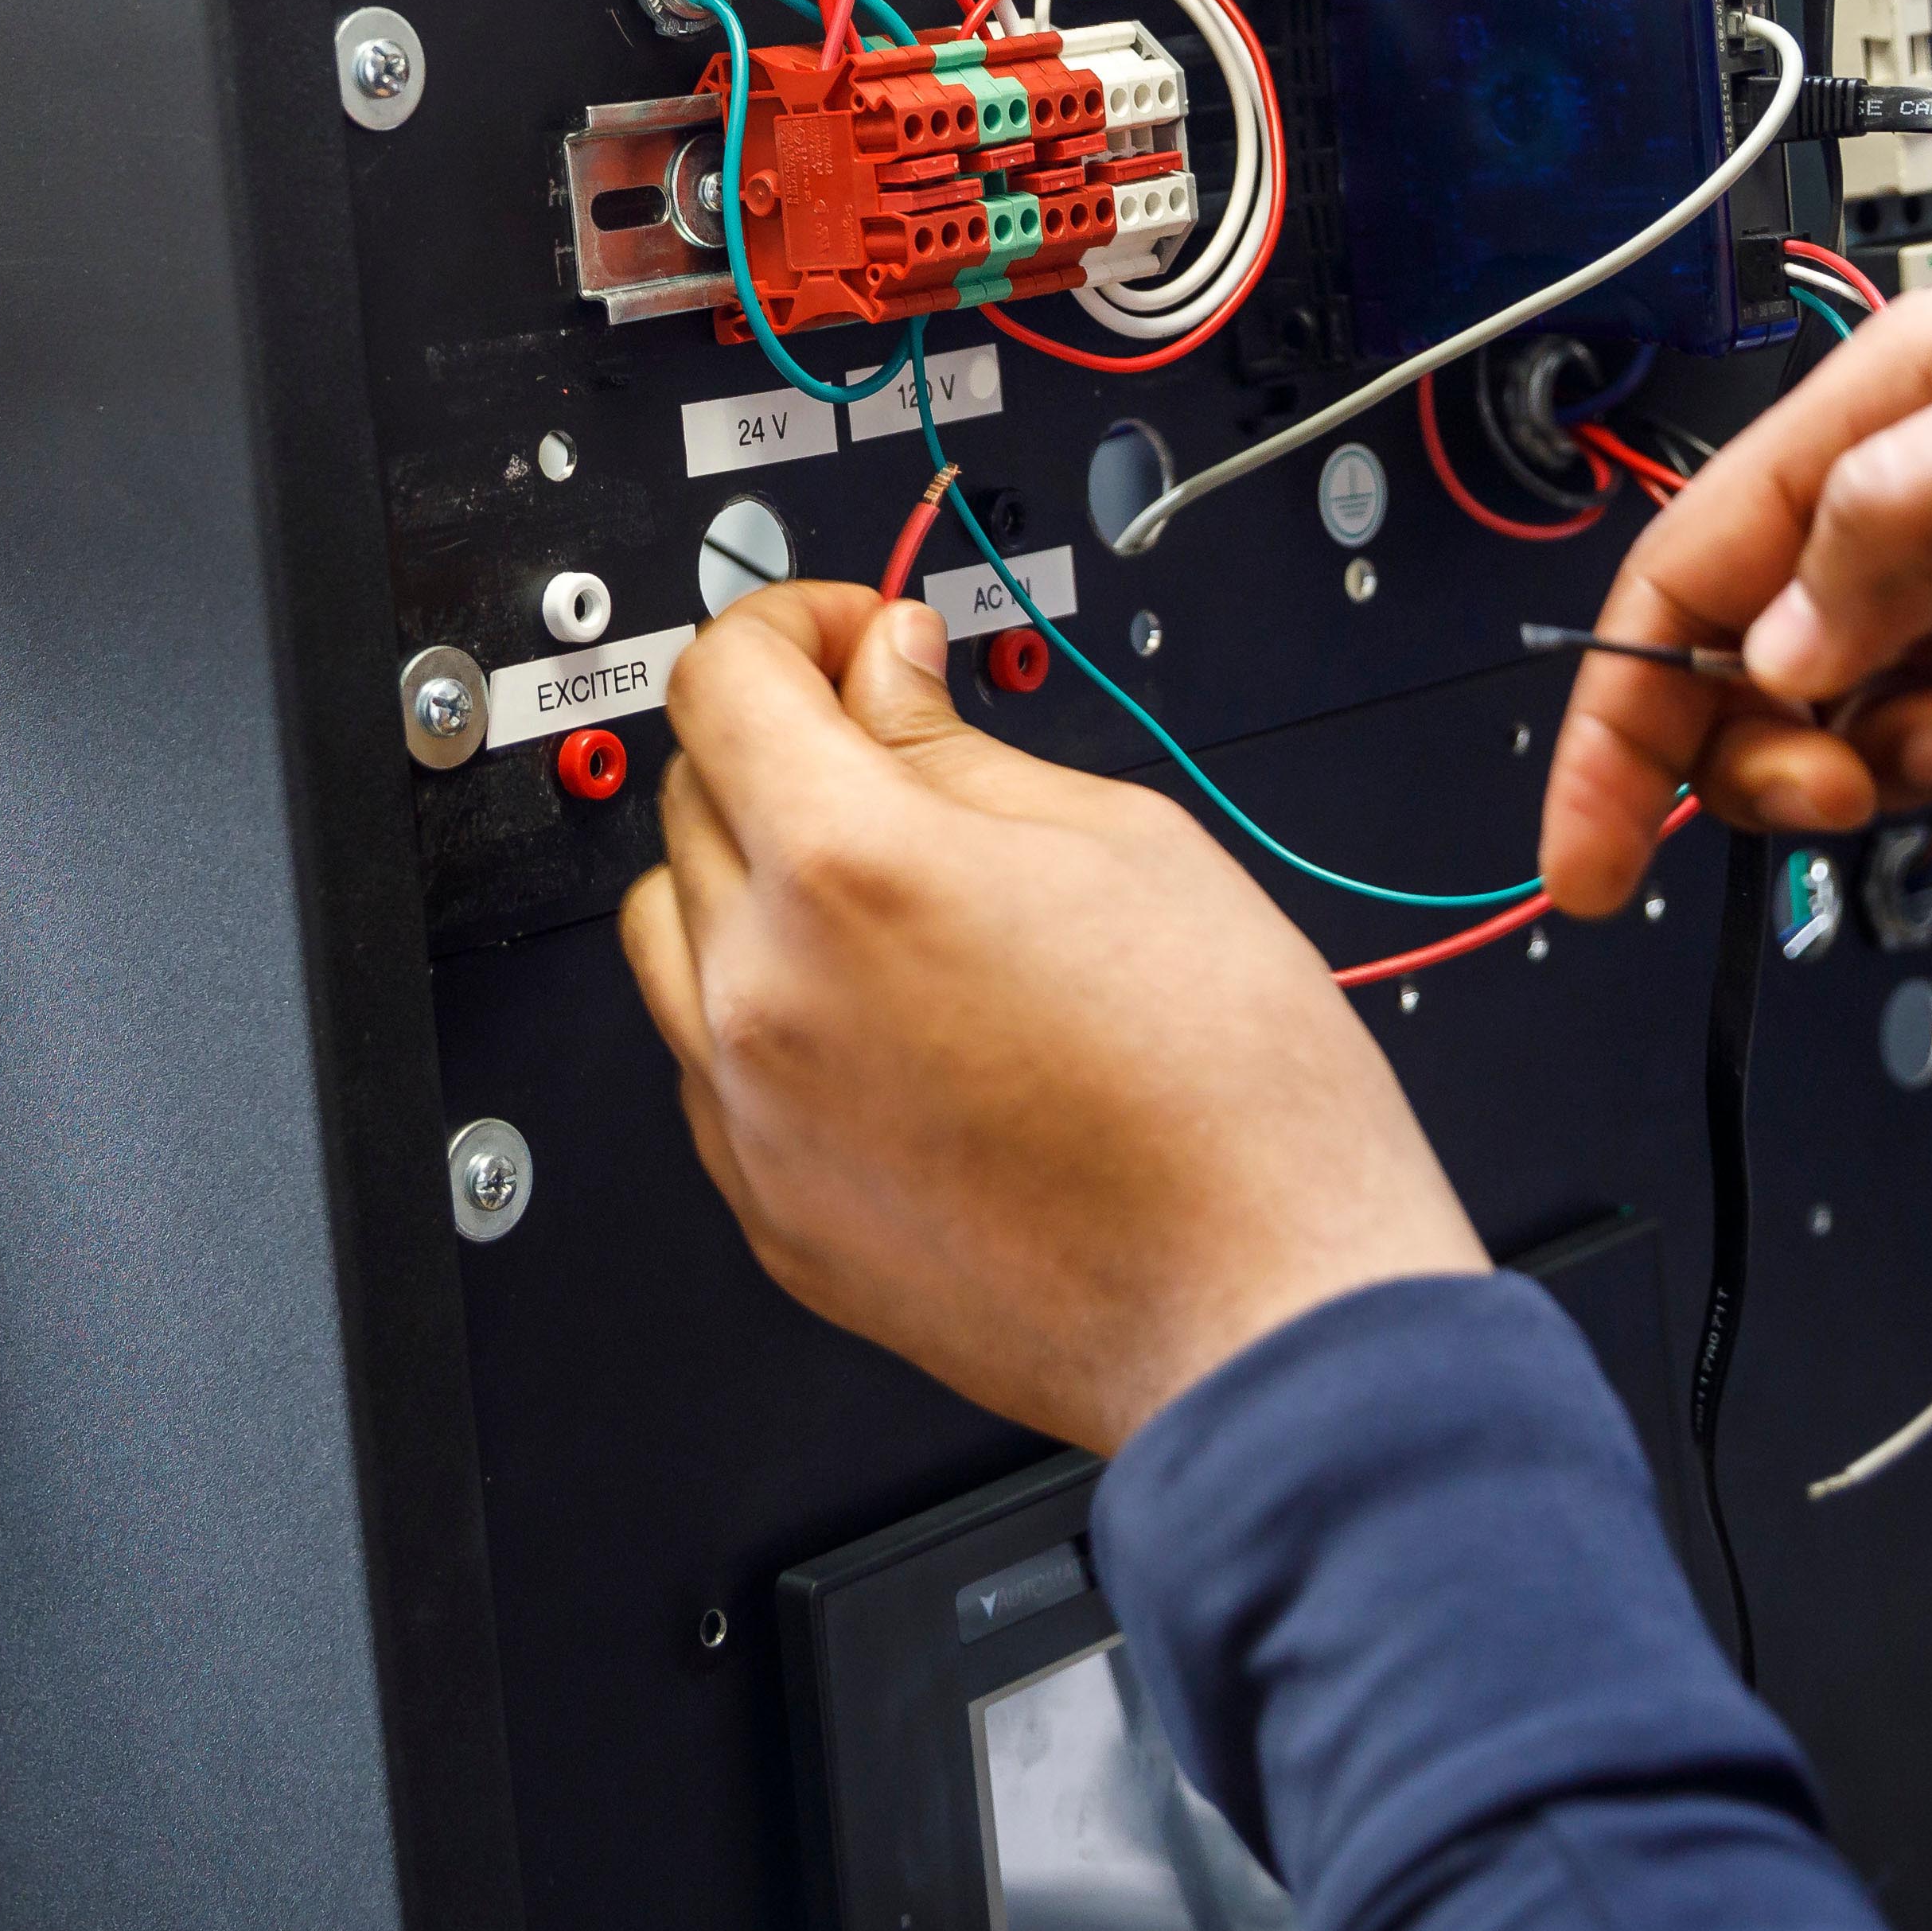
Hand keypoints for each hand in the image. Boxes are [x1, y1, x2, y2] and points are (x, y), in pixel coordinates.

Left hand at [622, 582, 1486, 1450]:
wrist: (1262, 1305)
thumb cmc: (1231, 1092)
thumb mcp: (1123, 839)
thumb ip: (958, 742)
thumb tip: (882, 671)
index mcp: (851, 868)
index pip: (721, 680)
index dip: (788, 625)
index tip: (848, 638)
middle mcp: (768, 993)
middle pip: (690, 794)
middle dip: (782, 741)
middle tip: (892, 746)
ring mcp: (753, 1116)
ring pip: (669, 929)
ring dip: (748, 874)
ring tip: (884, 892)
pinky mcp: (768, 1211)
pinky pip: (708, 1062)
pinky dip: (764, 1008)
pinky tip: (882, 1016)